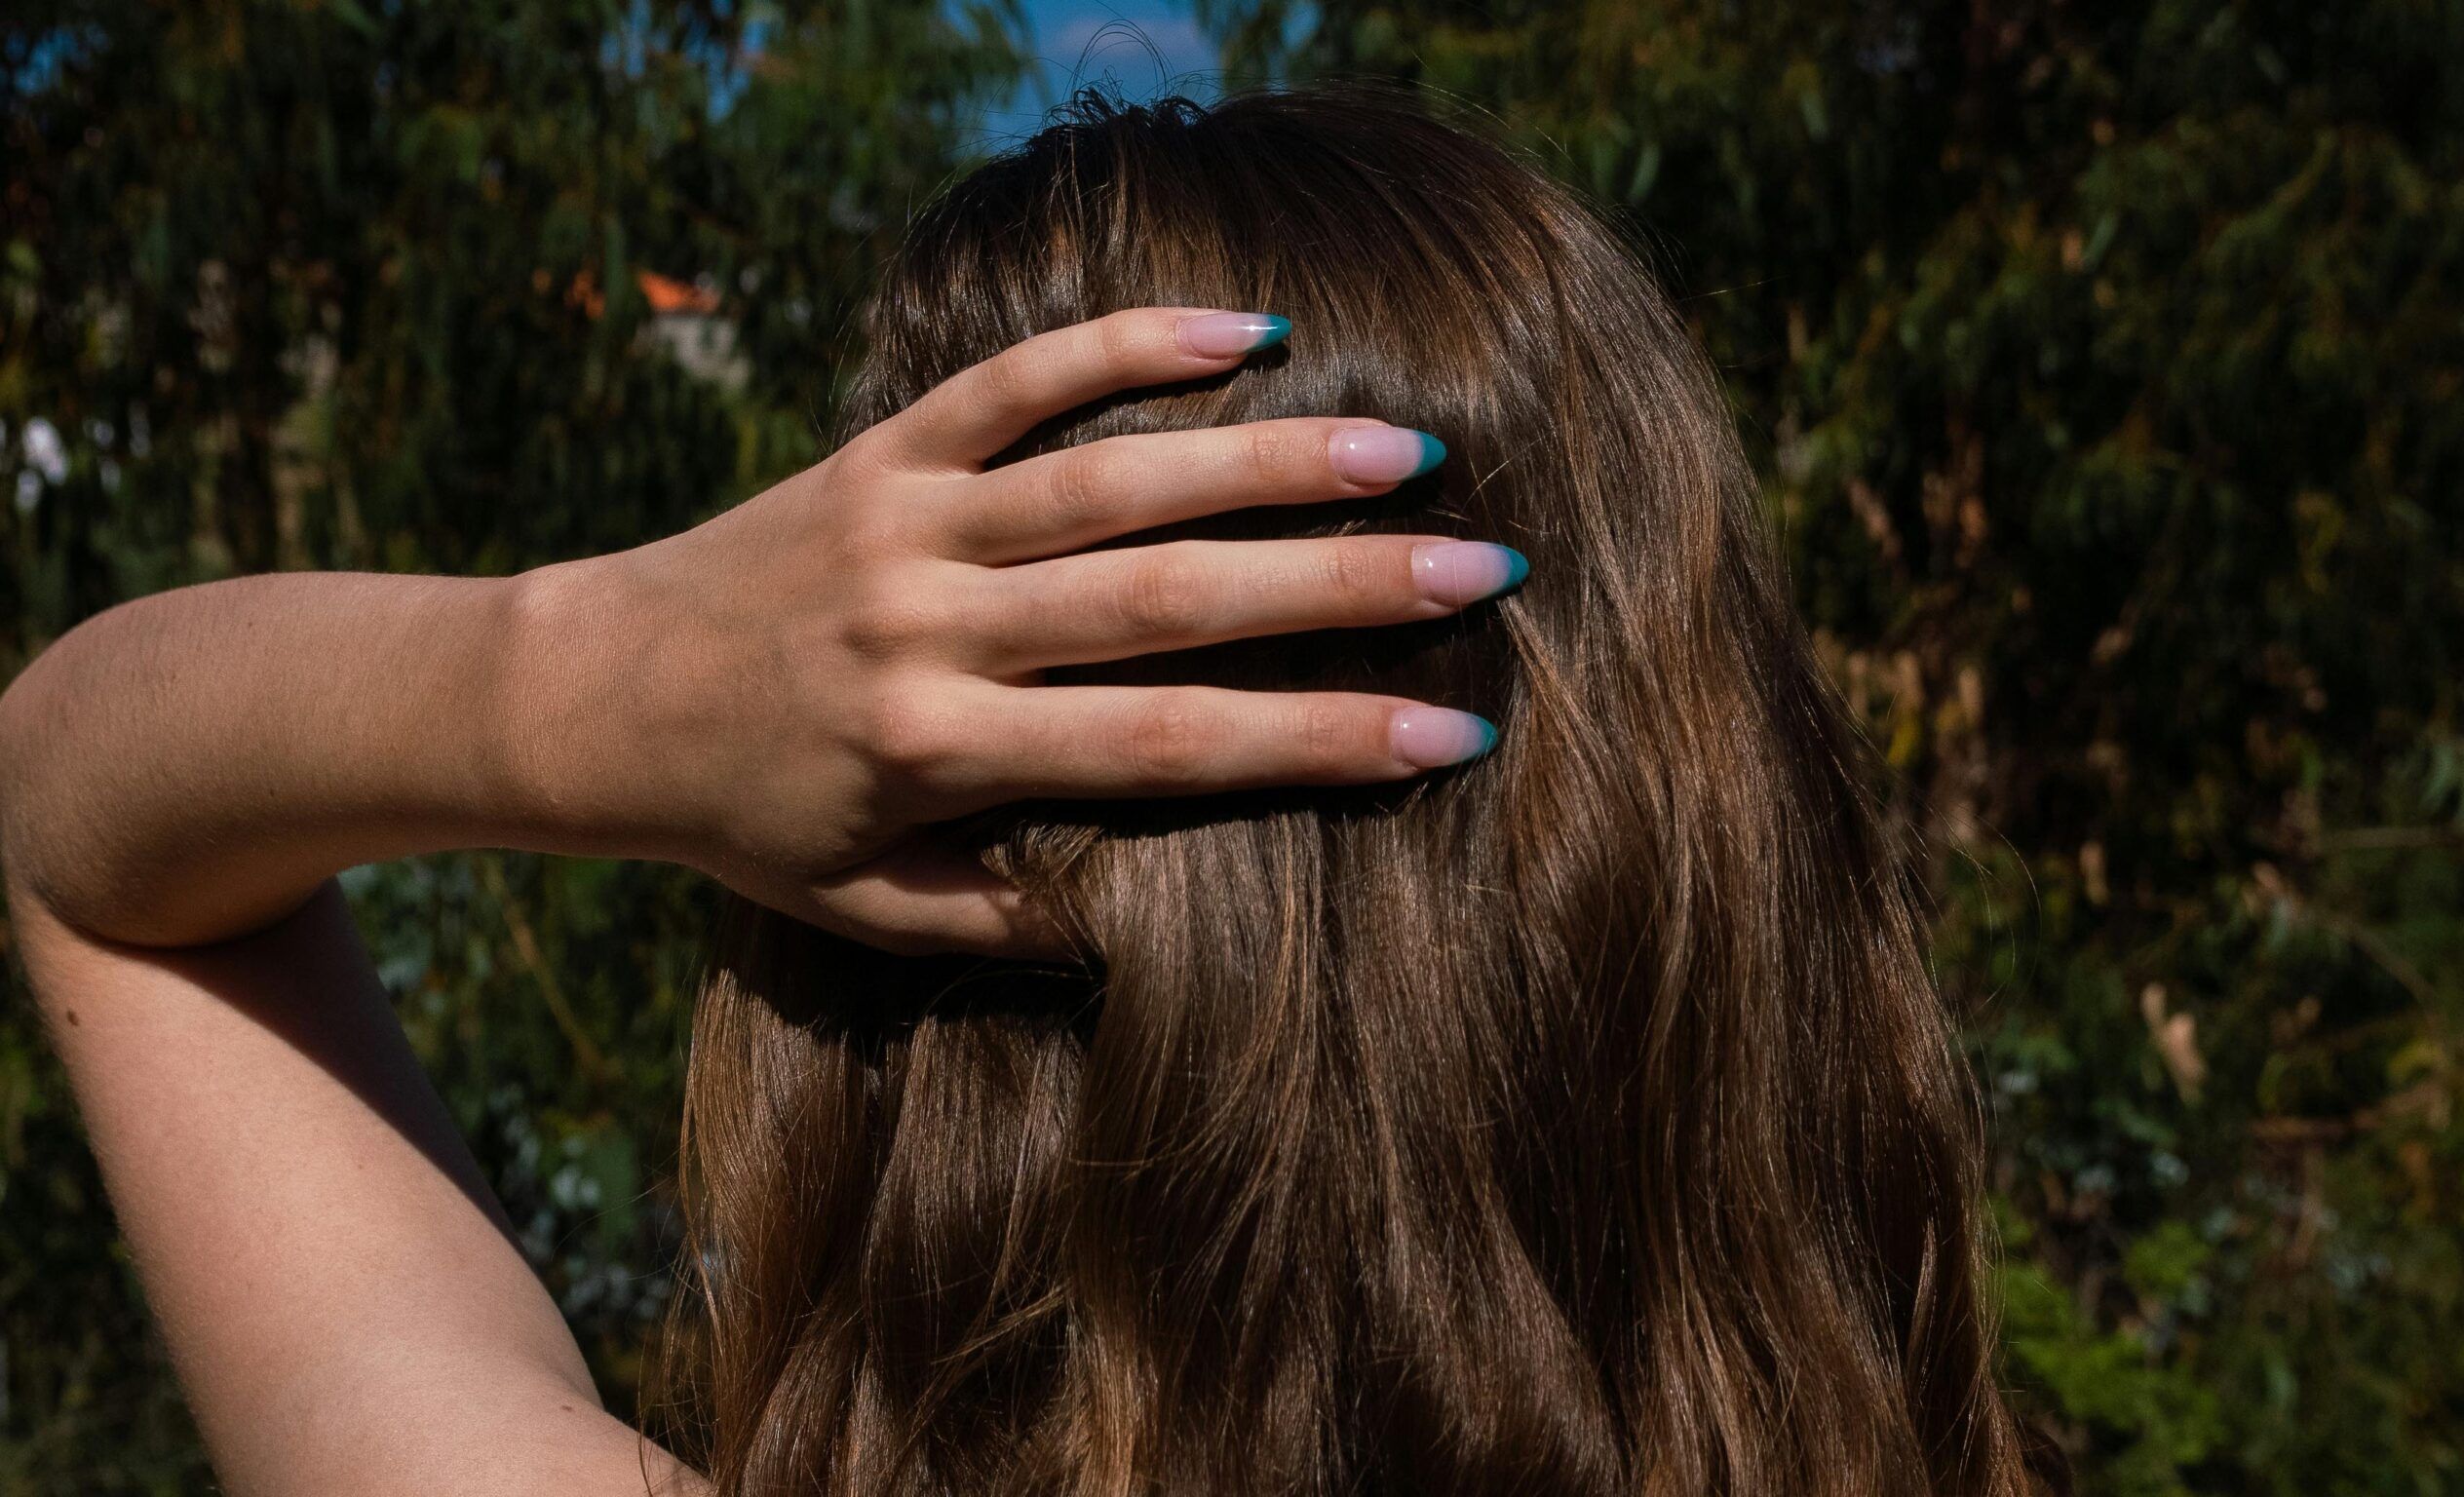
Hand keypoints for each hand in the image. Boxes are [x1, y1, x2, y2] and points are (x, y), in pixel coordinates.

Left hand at [541, 307, 1523, 957]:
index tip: (1453, 733)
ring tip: (1404, 443)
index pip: (1169, 749)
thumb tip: (1153, 928)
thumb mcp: (864, 908)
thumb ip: (1005, 922)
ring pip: (1112, 476)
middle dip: (1340, 584)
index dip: (1320, 741)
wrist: (582, 697)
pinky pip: (1016, 380)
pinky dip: (1126, 343)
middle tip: (1483, 564)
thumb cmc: (746, 818)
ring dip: (1267, 455)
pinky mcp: (879, 447)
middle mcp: (934, 628)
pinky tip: (1244, 326)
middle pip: (1170, 599)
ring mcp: (908, 522)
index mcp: (943, 754)